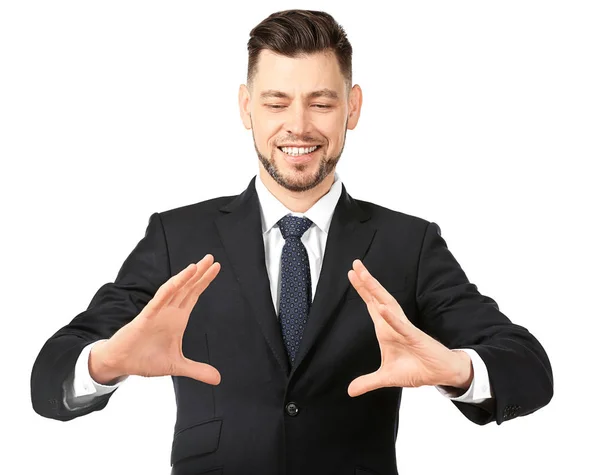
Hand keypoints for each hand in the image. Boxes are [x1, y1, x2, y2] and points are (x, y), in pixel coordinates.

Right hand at [90, 254, 221, 385]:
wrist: (122, 363)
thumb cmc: (145, 359)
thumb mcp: (177, 366)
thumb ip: (197, 370)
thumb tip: (217, 379)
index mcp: (177, 318)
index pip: (194, 295)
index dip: (204, 281)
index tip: (216, 268)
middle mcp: (169, 312)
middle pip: (187, 288)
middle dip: (199, 273)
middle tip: (212, 258)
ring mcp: (157, 312)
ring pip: (173, 290)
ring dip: (185, 278)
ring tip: (198, 265)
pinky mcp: (145, 317)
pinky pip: (158, 301)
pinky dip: (169, 290)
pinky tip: (178, 281)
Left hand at [346, 259, 471, 396]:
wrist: (441, 374)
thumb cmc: (417, 369)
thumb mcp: (387, 377)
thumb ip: (368, 381)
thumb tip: (350, 390)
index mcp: (386, 329)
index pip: (371, 304)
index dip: (362, 290)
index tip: (351, 274)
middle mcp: (394, 324)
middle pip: (377, 298)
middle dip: (366, 282)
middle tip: (355, 264)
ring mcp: (405, 329)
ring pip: (388, 306)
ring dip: (376, 291)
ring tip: (365, 277)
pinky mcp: (416, 338)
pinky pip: (401, 326)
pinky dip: (391, 317)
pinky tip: (381, 308)